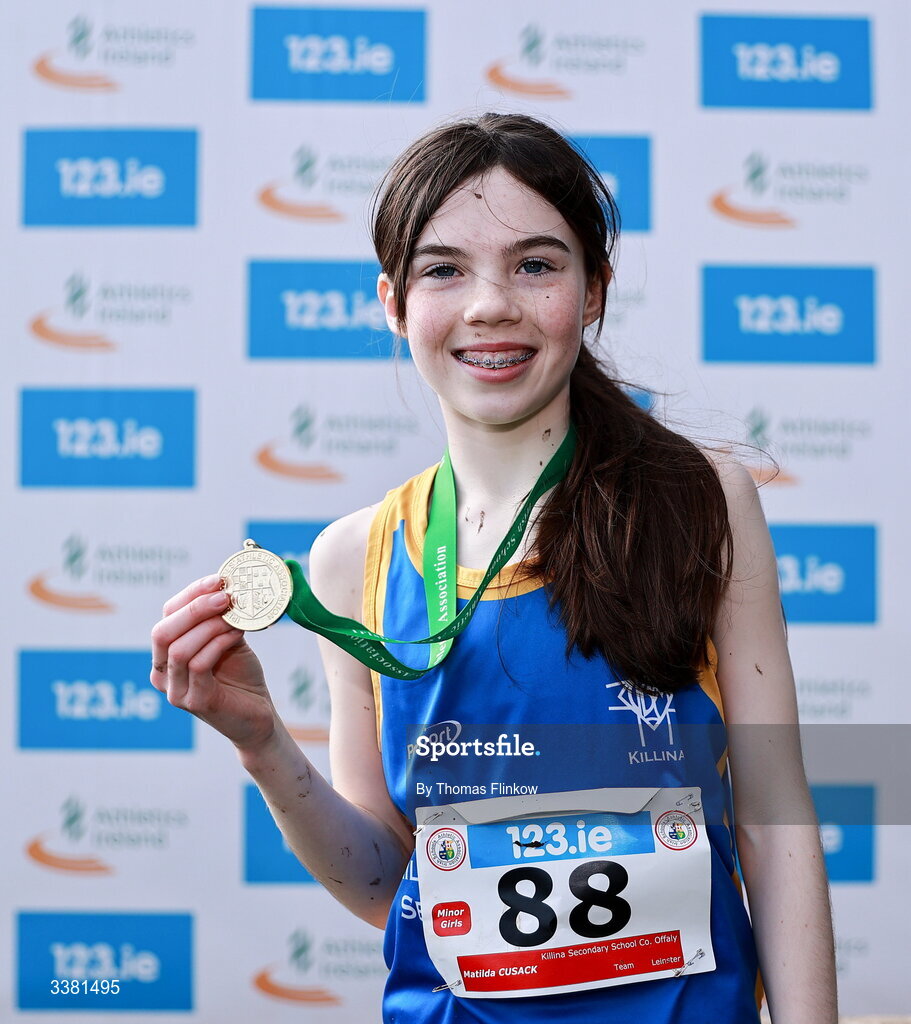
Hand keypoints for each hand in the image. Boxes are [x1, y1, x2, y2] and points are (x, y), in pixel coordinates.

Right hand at [150, 574, 276, 751]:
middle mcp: (162, 673)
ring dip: (210, 626)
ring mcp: (175, 690)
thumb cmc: (240, 676)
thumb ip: (221, 618)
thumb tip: (227, 586)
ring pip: (179, 649)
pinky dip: (218, 644)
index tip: (218, 579)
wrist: (257, 716)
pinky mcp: (194, 702)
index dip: (191, 594)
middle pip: (163, 632)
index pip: (167, 616)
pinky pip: (199, 665)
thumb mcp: (228, 639)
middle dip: (195, 608)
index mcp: (165, 655)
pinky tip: (236, 634)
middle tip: (225, 595)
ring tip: (235, 615)